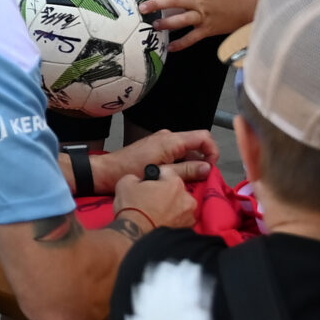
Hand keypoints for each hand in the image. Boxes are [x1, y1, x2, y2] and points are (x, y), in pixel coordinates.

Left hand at [99, 128, 216, 187]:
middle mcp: (168, 137)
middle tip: (200, 181)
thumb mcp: (163, 174)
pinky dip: (181, 165)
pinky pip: (176, 154)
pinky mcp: (156, 149)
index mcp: (171, 140)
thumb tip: (208, 168)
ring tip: (187, 182)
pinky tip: (175, 179)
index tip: (210, 170)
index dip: (212, 152)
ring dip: (191, 165)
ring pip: (187, 151)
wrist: (106, 172)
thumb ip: (187, 170)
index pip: (204, 137)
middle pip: (196, 145)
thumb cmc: (131, 172)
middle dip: (202, 162)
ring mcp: (161, 142)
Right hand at [113, 169, 197, 229]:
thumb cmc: (133, 208)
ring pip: (180, 205)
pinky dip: (173, 220)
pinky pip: (181, 220)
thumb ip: (136, 177)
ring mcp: (189, 215)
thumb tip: (138, 180)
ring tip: (155, 214)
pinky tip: (160, 222)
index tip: (148, 184)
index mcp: (174, 183)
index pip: (166, 173)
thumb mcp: (125, 182)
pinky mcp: (188, 229)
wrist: (135, 234)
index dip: (154, 177)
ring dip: (171, 207)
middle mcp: (187, 198)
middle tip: (149, 200)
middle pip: (176, 189)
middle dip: (165, 193)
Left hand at [139, 0, 260, 48]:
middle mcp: (196, 0)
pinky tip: (171, 48)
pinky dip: (181, 44)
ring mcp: (202, 15)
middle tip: (142, 8)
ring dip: (166, 24)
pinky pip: (192, 38)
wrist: (250, 4)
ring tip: (155, 26)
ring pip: (180, 20)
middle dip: (155, 4)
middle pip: (171, 1)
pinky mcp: (208, 29)